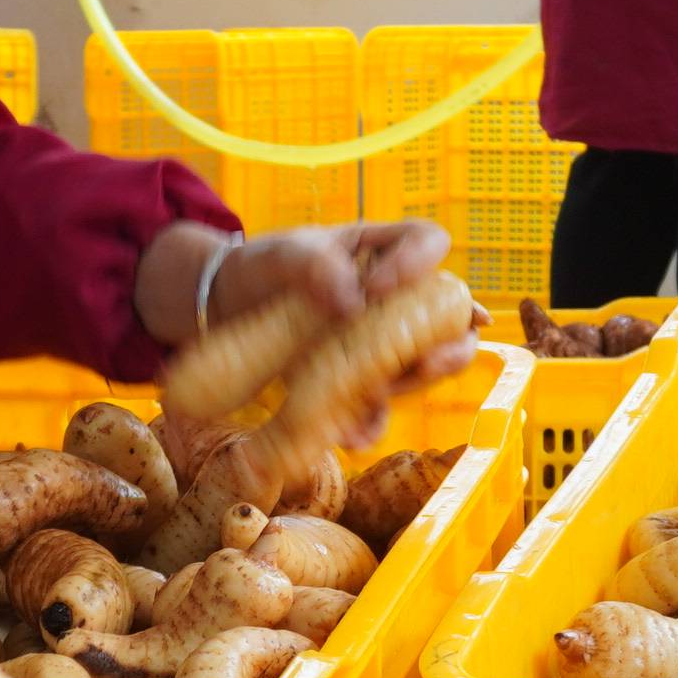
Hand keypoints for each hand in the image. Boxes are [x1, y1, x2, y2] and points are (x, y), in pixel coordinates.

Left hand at [135, 219, 479, 443]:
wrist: (227, 308)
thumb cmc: (261, 267)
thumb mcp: (279, 256)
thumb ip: (312, 265)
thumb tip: (353, 300)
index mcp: (383, 249)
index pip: (428, 242)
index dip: (419, 263)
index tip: (379, 287)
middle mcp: (395, 297)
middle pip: (450, 317)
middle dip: (450, 346)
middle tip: (427, 362)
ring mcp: (381, 341)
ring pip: (423, 367)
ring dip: (409, 387)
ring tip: (376, 395)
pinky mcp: (358, 380)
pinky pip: (378, 407)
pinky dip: (368, 424)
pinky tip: (349, 435)